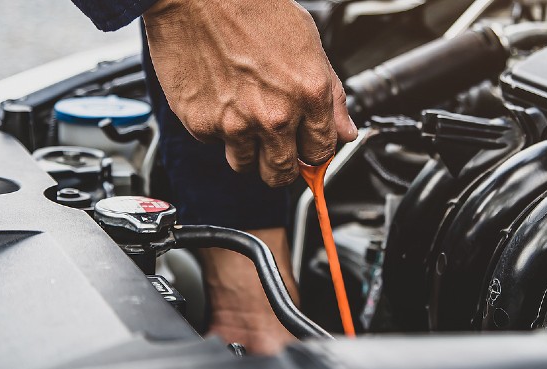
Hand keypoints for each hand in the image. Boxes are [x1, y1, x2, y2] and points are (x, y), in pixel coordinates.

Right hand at [143, 0, 357, 186]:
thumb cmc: (253, 9)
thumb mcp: (309, 44)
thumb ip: (332, 95)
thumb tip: (346, 131)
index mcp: (309, 95)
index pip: (321, 154)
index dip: (314, 154)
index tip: (306, 151)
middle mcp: (274, 116)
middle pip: (282, 174)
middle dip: (282, 166)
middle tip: (275, 148)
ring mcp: (236, 124)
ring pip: (245, 165)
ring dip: (246, 150)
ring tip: (243, 115)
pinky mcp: (201, 124)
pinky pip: (213, 143)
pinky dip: (217, 128)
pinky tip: (220, 97)